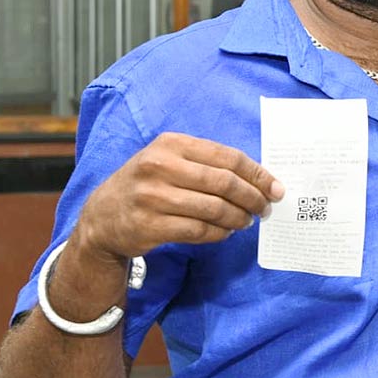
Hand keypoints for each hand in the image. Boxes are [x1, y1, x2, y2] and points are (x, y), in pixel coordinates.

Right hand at [74, 132, 283, 263]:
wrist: (102, 216)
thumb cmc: (148, 184)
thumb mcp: (170, 160)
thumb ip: (207, 164)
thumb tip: (259, 179)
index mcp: (171, 144)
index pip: (227, 157)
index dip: (257, 174)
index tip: (275, 188)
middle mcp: (160, 166)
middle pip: (224, 183)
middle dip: (252, 198)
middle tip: (265, 208)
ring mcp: (152, 197)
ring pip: (214, 209)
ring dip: (238, 218)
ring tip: (247, 221)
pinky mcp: (149, 225)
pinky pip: (198, 230)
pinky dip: (219, 233)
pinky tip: (226, 232)